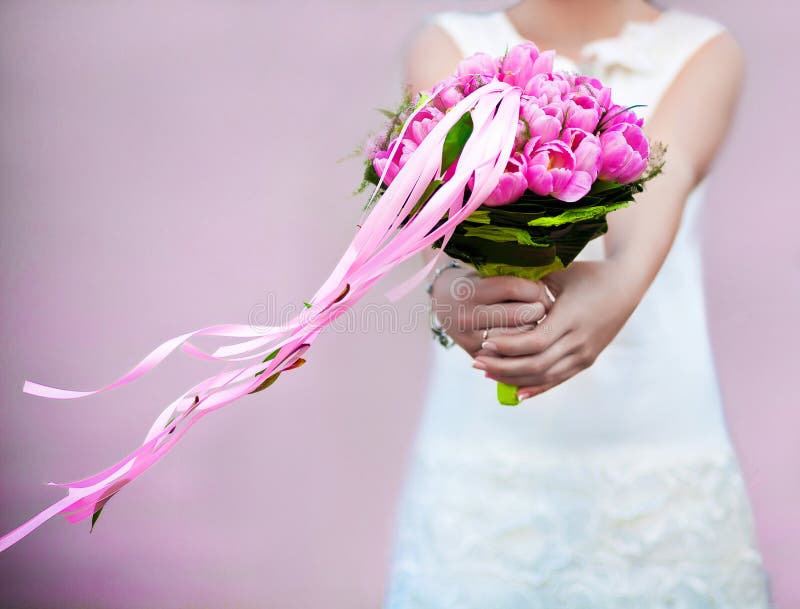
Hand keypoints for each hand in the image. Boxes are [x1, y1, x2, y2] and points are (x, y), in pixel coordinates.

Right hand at [430, 268, 551, 357]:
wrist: (443, 301)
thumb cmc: (474, 282)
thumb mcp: (487, 272)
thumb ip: (513, 278)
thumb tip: (547, 291)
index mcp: (470, 290)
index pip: (514, 288)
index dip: (535, 288)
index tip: (541, 289)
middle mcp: (468, 316)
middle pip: (521, 314)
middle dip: (538, 309)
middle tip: (541, 306)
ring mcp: (470, 339)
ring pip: (520, 337)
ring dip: (533, 328)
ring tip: (531, 319)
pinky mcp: (476, 355)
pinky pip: (511, 353)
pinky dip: (522, 344)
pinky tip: (522, 334)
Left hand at [472, 260, 641, 398]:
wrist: (626, 285)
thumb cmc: (588, 273)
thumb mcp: (561, 272)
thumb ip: (532, 280)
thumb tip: (496, 277)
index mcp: (571, 317)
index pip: (534, 342)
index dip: (507, 347)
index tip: (484, 343)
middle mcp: (579, 341)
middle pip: (536, 364)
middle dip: (502, 367)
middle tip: (476, 362)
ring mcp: (584, 354)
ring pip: (545, 377)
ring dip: (514, 379)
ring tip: (487, 374)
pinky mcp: (586, 361)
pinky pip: (557, 380)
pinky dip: (535, 387)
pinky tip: (516, 392)